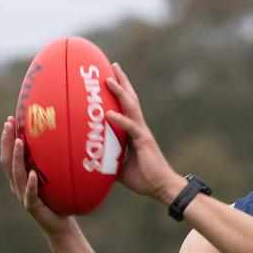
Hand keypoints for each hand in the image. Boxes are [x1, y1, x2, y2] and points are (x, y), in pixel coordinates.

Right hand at [0, 116, 76, 236]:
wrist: (61, 225)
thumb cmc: (59, 199)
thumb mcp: (55, 177)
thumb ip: (53, 162)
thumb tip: (65, 137)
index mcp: (20, 177)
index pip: (9, 154)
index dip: (7, 138)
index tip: (10, 120)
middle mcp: (18, 185)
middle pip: (7, 161)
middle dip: (7, 141)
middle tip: (9, 124)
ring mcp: (23, 196)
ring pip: (16, 174)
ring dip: (17, 157)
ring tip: (19, 142)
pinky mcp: (32, 207)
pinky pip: (30, 194)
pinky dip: (31, 184)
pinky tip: (32, 174)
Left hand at [105, 63, 185, 203]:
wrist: (161, 187)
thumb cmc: (143, 178)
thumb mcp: (119, 166)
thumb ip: (109, 157)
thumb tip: (92, 157)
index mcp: (134, 131)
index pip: (126, 106)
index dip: (119, 91)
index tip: (111, 75)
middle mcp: (139, 127)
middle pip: (130, 99)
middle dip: (122, 81)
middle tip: (113, 65)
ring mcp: (142, 133)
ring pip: (131, 107)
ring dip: (120, 92)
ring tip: (109, 78)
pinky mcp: (144, 141)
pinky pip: (130, 128)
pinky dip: (119, 120)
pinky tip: (109, 113)